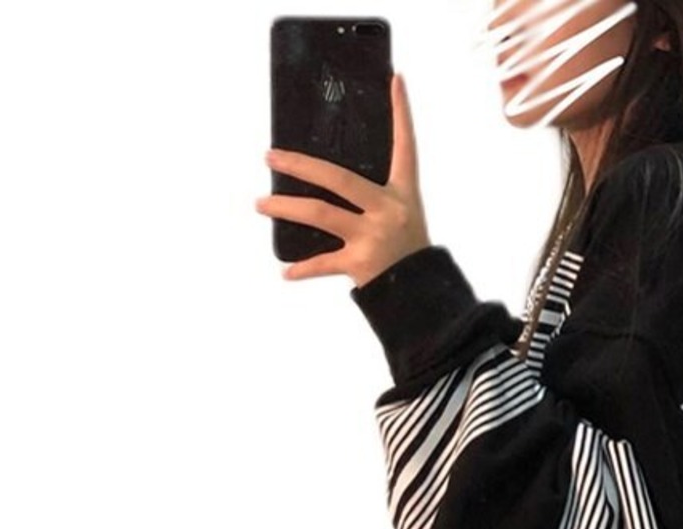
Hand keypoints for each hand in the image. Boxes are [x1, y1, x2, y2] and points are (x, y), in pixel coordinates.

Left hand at [254, 71, 431, 287]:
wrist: (422, 294)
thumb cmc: (408, 252)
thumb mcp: (403, 217)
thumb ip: (375, 197)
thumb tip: (331, 180)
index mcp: (403, 193)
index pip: (405, 146)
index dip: (401, 113)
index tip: (396, 81)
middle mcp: (388, 210)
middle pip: (337, 178)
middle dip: (300, 165)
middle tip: (270, 157)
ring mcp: (372, 236)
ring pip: (320, 214)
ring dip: (285, 208)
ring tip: (260, 205)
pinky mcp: (360, 263)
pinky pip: (323, 263)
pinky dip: (302, 269)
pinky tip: (285, 271)